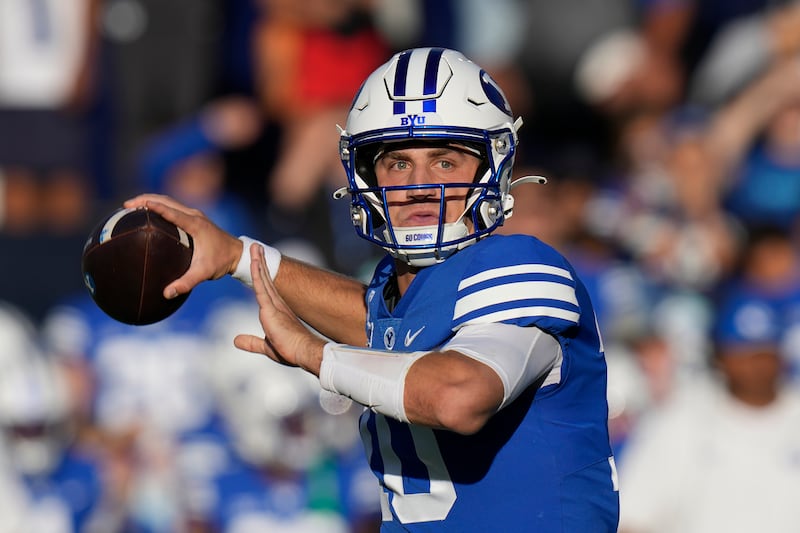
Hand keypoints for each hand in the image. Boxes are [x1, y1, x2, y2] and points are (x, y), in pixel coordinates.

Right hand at [123, 194, 242, 298]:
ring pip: (169, 201)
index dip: (153, 206)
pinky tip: (148, 215)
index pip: (171, 211)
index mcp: (195, 224)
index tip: (135, 205)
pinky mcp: (194, 218)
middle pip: (166, 200)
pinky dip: (159, 206)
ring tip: (131, 207)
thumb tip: (167, 293)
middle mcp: (194, 215)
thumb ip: (186, 282)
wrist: (237, 254)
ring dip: (151, 200)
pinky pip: (173, 207)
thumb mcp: (204, 273)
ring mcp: (194, 215)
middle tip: (126, 205)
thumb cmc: (221, 262)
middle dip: (145, 199)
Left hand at [234, 243, 325, 373]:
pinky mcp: (271, 309)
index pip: (266, 289)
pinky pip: (261, 287)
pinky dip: (258, 273)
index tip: (258, 262)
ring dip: (258, 261)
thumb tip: (235, 340)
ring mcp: (275, 305)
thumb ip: (251, 342)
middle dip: (260, 262)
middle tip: (256, 247)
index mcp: (276, 311)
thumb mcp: (266, 346)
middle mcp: (277, 304)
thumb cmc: (290, 350)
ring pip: (263, 279)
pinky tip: (255, 262)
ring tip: (254, 247)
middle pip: (265, 278)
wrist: (303, 352)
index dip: (262, 275)